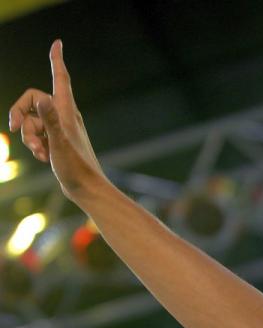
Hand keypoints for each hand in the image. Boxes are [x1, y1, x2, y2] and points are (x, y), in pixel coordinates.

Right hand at [8, 40, 106, 202]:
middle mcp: (64, 116)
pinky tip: (44, 158)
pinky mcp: (57, 141)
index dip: (56, 60)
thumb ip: (49, 121)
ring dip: (29, 137)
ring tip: (40, 153)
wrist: (86, 189)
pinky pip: (36, 135)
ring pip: (32, 121)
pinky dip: (35, 145)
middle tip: (15, 128)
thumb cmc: (76, 167)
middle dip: (20, 113)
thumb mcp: (58, 144)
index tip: (57, 43)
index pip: (60, 79)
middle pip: (32, 101)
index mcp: (66, 111)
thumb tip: (41, 100)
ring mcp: (60, 129)